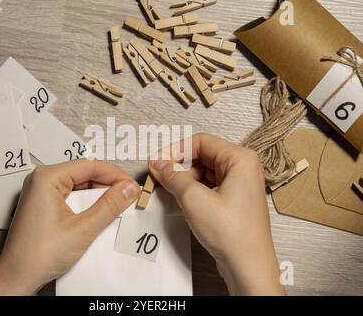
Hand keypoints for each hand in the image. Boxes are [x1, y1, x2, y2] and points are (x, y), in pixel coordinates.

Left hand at [0, 160, 139, 295]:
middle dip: (108, 185)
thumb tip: (128, 188)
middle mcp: (41, 180)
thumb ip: (109, 206)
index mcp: (47, 177)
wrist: (17, 278)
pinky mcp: (43, 205)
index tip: (132, 185)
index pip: (89, 166)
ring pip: (79, 186)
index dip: (114, 175)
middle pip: (84, 174)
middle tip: (128, 196)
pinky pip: (71, 196)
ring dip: (99, 195)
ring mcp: (41, 192)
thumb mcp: (83, 228)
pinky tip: (100, 213)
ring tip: (117, 205)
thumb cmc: (38, 255)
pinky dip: (87, 204)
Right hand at [149, 133, 284, 295]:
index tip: (158, 161)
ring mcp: (239, 185)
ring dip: (184, 179)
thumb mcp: (194, 199)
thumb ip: (173, 176)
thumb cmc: (233, 234)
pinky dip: (192, 189)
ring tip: (168, 189)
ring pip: (204, 172)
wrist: (248, 265)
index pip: (201, 141)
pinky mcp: (233, 200)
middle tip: (159, 175)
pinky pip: (208, 186)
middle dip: (179, 165)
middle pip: (202, 156)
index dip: (176, 150)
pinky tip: (180, 198)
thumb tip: (159, 164)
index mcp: (240, 159)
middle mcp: (243, 169)